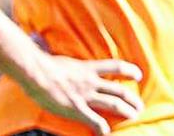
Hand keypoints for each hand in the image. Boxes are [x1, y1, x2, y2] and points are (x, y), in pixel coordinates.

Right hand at [22, 51, 143, 134]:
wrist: (34, 71)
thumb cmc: (40, 63)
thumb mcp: (59, 58)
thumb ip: (65, 61)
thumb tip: (50, 47)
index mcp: (86, 68)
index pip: (114, 66)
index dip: (128, 70)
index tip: (138, 75)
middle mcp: (90, 82)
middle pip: (118, 90)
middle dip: (132, 99)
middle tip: (139, 105)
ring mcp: (85, 96)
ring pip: (114, 104)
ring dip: (127, 112)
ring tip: (134, 116)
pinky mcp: (77, 109)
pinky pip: (96, 121)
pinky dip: (103, 129)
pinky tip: (105, 133)